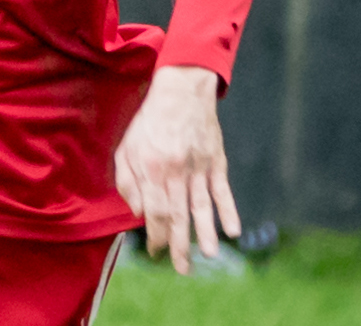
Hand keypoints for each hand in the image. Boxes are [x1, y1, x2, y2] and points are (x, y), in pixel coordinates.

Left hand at [114, 65, 240, 273]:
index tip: (155, 251)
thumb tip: (136, 212)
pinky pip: (223, 190)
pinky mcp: (216, 161)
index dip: (155, 234)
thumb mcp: (126, 147)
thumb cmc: (148, 122)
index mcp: (151, 168)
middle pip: (178, 214)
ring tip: (207, 255)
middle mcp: (175, 171)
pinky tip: (233, 230)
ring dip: (205, 233)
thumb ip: (126, 180)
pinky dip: (229, 210)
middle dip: (179, 244)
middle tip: (181, 268)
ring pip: (202, 206)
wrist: (181, 91)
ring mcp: (198, 167)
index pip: (154, 210)